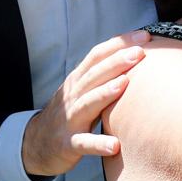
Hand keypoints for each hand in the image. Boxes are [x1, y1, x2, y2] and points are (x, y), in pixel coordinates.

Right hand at [22, 30, 150, 176]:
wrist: (36, 144)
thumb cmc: (69, 113)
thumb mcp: (81, 90)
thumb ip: (102, 75)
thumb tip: (135, 55)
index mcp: (78, 80)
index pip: (97, 55)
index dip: (119, 44)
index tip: (145, 35)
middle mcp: (73, 96)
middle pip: (94, 75)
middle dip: (117, 62)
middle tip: (139, 52)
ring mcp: (69, 119)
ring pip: (87, 103)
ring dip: (105, 93)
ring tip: (125, 84)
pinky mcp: (68, 144)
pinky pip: (83, 143)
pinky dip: (98, 144)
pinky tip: (115, 145)